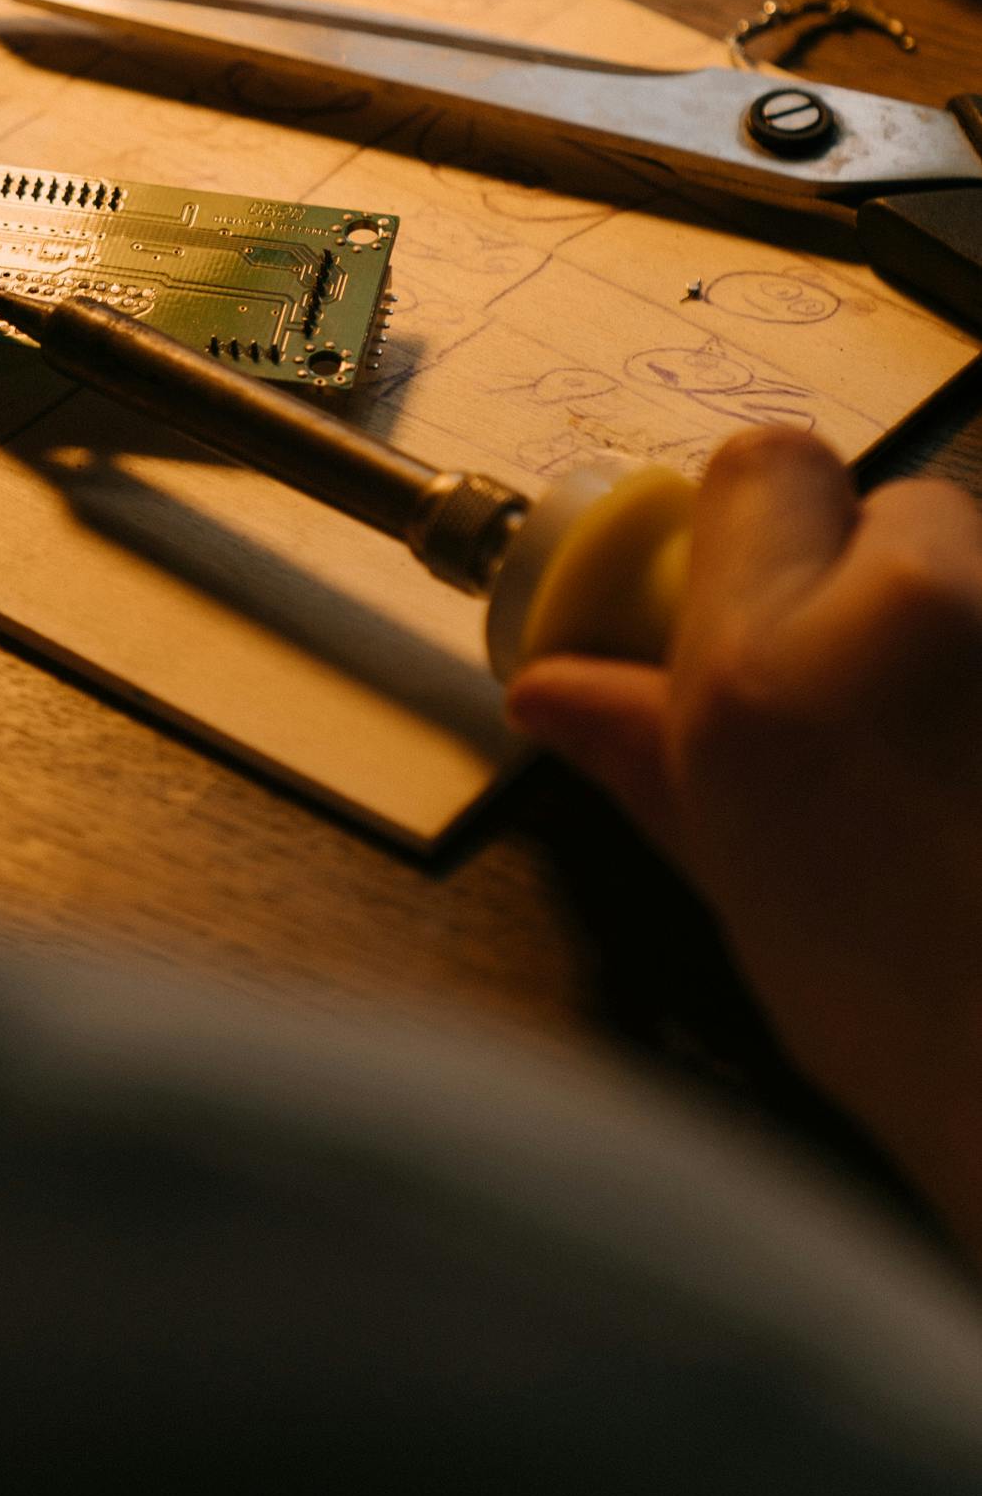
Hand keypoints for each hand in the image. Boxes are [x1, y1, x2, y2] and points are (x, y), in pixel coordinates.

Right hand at [508, 429, 981, 1249]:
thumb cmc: (918, 1030)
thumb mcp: (747, 887)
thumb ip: (653, 759)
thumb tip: (556, 694)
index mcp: (775, 668)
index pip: (768, 465)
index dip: (764, 527)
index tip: (762, 607)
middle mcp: (918, 613)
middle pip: (902, 510)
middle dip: (883, 586)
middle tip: (878, 715)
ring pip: (981, 568)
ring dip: (965, 635)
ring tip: (960, 767)